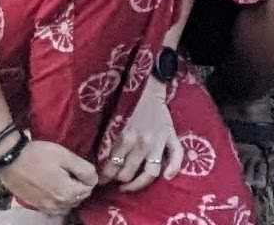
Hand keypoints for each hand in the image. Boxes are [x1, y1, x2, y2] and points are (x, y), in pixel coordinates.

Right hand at [0, 138, 98, 214]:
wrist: (9, 160)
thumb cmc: (39, 155)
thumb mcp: (66, 156)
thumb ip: (84, 169)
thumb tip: (94, 179)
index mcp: (68, 193)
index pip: (89, 189)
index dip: (88, 177)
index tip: (80, 167)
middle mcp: (58, 204)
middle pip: (79, 198)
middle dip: (80, 186)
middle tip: (73, 171)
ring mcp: (45, 207)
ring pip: (67, 205)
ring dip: (70, 195)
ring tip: (64, 179)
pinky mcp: (35, 205)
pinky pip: (54, 208)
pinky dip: (58, 200)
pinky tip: (54, 188)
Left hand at [97, 71, 179, 191]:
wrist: (146, 87)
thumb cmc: (124, 104)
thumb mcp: (110, 122)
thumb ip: (106, 141)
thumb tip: (96, 162)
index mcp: (124, 138)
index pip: (111, 168)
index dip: (103, 177)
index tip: (99, 179)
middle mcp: (142, 143)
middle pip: (128, 174)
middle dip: (117, 180)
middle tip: (112, 181)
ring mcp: (158, 141)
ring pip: (150, 172)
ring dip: (139, 183)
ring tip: (130, 185)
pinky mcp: (170, 136)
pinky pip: (176, 155)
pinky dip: (173, 168)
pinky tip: (167, 176)